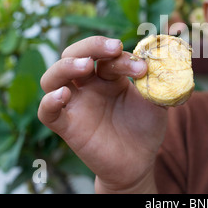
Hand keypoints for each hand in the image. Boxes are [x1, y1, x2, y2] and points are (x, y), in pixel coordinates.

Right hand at [38, 36, 167, 192]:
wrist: (139, 162)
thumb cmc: (145, 127)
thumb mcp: (156, 100)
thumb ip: (157, 81)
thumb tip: (160, 59)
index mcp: (109, 76)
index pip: (107, 55)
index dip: (123, 56)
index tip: (143, 67)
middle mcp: (88, 86)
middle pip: (74, 54)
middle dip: (92, 45)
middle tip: (114, 48)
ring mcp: (76, 104)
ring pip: (52, 77)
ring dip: (66, 66)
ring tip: (86, 65)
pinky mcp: (67, 126)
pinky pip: (47, 112)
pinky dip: (50, 101)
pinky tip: (63, 95)